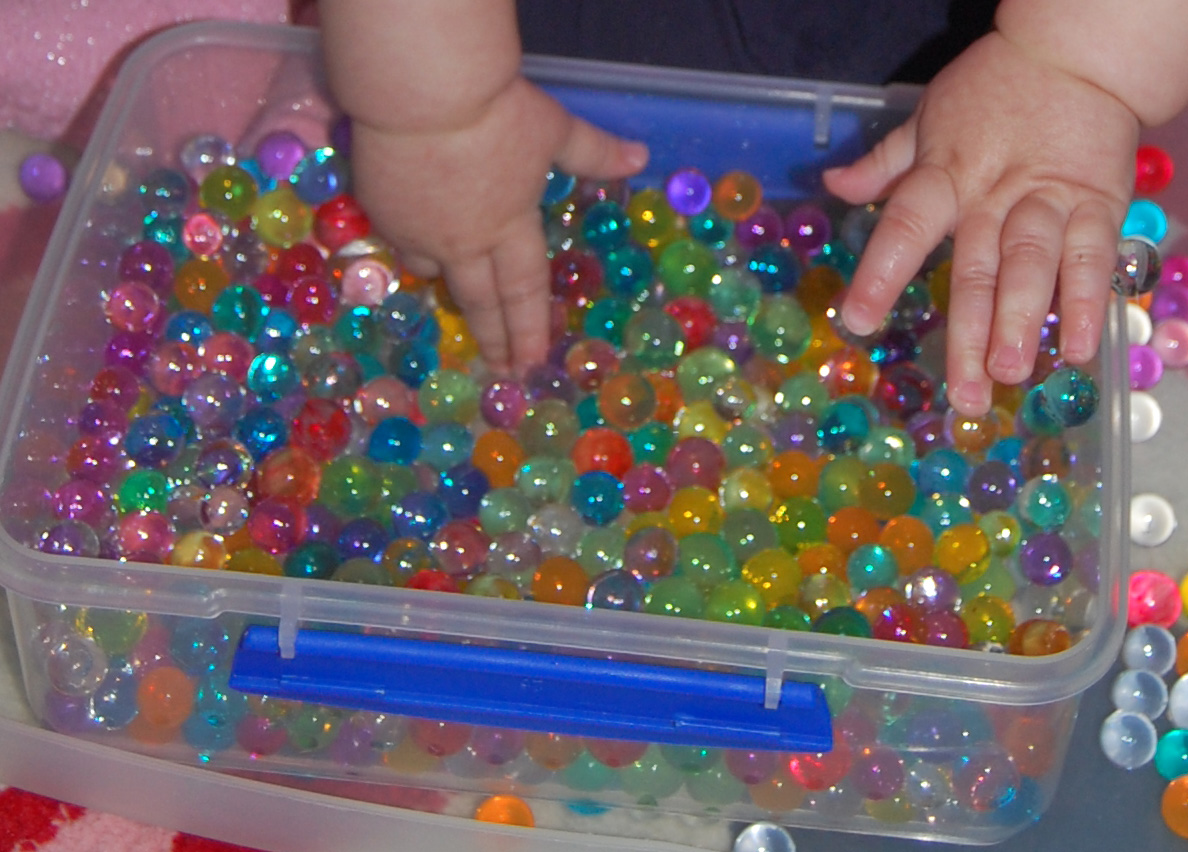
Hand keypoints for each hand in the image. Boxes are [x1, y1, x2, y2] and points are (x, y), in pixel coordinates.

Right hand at [348, 76, 647, 374]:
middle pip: (479, 300)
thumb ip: (593, 151)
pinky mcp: (380, 211)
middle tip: (498, 371)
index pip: (522, 291)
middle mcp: (463, 241)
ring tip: (455, 299)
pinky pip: (399, 239)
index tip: (532, 362)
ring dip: (448, 283)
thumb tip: (639, 158)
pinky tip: (415, 239)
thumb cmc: (494, 111)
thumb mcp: (552, 129)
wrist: (420, 92)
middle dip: (492, 338)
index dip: (528, 330)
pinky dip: (412, 243)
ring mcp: (417, 231)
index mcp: (508, 226)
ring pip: (433, 270)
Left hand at [824, 32, 1138, 414]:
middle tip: (962, 393)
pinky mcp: (1096, 207)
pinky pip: (1091, 259)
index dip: (879, 274)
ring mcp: (1047, 203)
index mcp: (943, 177)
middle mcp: (992, 196)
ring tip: (1010, 374)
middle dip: (969, 335)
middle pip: (976, 269)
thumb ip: (883, 163)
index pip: (904, 228)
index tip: (857, 320)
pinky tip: (1076, 349)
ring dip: (1021, 323)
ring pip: (1032, 267)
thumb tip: (831, 184)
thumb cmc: (991, 91)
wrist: (1077, 54)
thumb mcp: (927, 120)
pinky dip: (1087, 304)